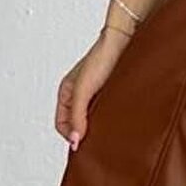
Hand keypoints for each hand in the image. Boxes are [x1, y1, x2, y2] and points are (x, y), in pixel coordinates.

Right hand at [55, 28, 132, 149]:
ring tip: (109, 130)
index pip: (62, 124)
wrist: (124, 42)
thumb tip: (75, 141)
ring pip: (91, 119)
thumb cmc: (101, 59)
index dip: (70, 136)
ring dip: (98, 127)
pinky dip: (109, 119)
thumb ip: (77, 116)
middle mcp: (79, 95)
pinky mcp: (110, 93)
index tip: (83, 144)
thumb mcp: (83, 90)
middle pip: (77, 123)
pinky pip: (106, 112)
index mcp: (66, 93)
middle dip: (84, 133)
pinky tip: (118, 120)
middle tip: (97, 141)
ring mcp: (94, 94)